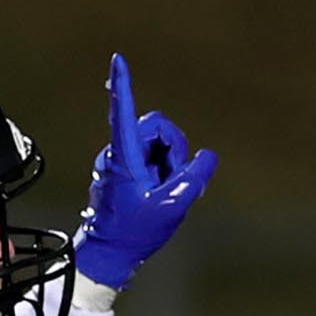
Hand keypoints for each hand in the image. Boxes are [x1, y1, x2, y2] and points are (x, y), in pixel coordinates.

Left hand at [71, 54, 218, 289]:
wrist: (108, 256)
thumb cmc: (133, 232)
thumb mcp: (172, 205)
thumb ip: (194, 177)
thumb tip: (207, 156)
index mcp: (124, 156)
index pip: (124, 112)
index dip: (123, 84)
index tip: (117, 59)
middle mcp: (118, 153)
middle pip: (157, 127)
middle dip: (173, 148)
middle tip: (174, 180)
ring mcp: (120, 162)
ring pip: (157, 144)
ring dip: (169, 163)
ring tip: (163, 192)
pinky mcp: (124, 172)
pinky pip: (151, 159)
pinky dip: (163, 172)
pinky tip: (161, 194)